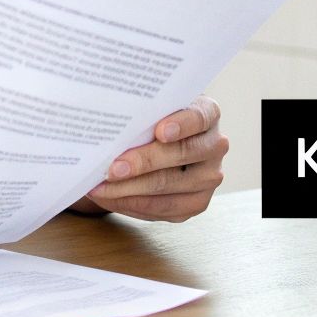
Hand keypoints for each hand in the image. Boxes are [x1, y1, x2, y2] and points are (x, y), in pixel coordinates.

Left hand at [73, 96, 227, 222]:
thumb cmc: (155, 118)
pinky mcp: (197, 202)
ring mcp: (209, 177)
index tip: (160, 132)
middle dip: (143, 163)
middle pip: (181, 154)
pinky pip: (164, 209)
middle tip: (112, 169)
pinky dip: (132, 204)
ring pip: (169, 186)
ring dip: (130, 189)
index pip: (199, 117)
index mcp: (208, 114)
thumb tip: (111, 126)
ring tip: (101, 188)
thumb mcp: (154, 106)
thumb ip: (143, 110)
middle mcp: (215, 145)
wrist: (168, 140)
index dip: (181, 125)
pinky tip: (110, 198)